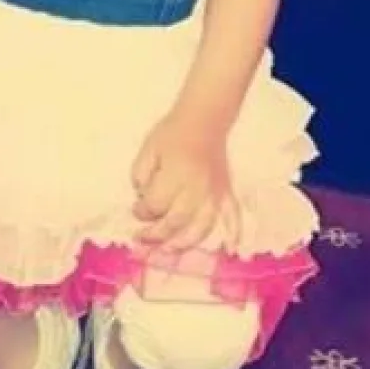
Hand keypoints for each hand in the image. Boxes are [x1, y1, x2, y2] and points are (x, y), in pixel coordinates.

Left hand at [132, 111, 240, 252]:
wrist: (204, 118)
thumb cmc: (172, 133)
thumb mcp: (148, 149)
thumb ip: (140, 175)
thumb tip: (143, 198)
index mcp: (176, 174)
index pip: (155, 204)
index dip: (141, 211)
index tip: (135, 209)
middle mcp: (197, 188)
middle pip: (176, 221)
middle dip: (156, 233)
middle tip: (141, 236)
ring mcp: (215, 192)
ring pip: (201, 227)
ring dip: (184, 243)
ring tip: (168, 250)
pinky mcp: (226, 192)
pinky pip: (232, 215)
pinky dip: (234, 233)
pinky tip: (230, 249)